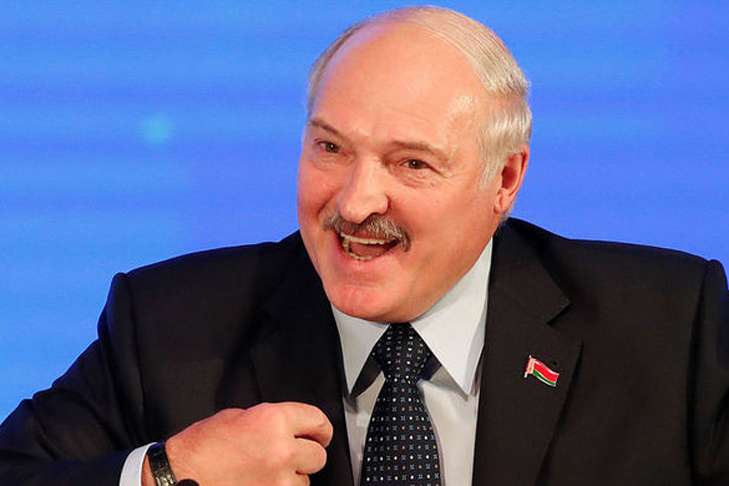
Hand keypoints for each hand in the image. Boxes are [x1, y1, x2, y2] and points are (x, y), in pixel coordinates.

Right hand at [142, 402, 332, 485]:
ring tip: (267, 473)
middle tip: (292, 455)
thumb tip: (288, 427)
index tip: (320, 434)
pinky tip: (262, 484)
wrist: (178, 478)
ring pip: (305, 481)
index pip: (318, 421)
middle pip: (318, 455)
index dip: (321, 429)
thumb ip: (268, 420)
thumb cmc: (200, 448)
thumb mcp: (236, 417)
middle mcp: (281, 450)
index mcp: (273, 421)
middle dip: (307, 454)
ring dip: (292, 478)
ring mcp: (278, 481)